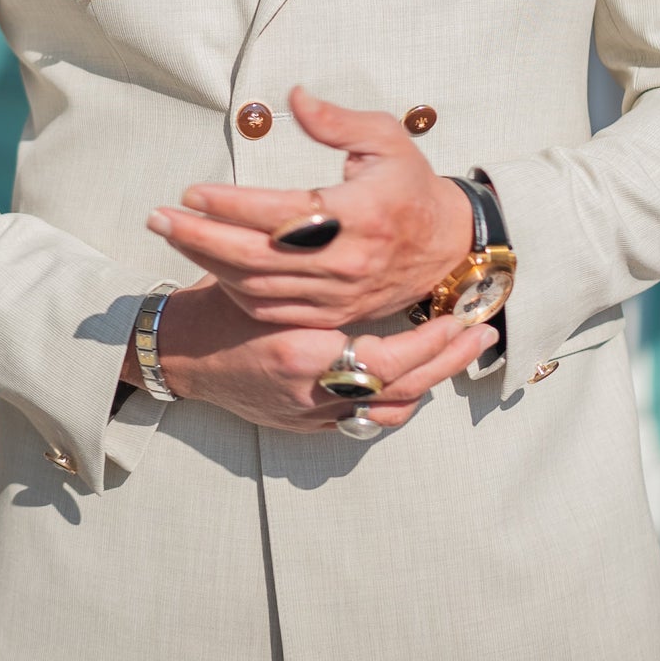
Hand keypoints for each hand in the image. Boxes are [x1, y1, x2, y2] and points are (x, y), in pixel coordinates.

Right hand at [140, 279, 496, 432]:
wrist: (180, 356)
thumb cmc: (218, 307)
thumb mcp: (263, 276)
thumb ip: (309, 268)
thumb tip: (358, 236)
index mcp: (301, 353)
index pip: (388, 357)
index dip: (430, 342)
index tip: (461, 318)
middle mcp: (310, 392)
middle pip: (400, 389)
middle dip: (445, 363)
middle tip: (480, 335)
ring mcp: (309, 414)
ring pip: (387, 412)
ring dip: (427, 384)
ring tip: (457, 354)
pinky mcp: (305, 424)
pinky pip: (364, 421)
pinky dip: (395, 401)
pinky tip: (414, 378)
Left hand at [147, 87, 473, 332]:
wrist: (449, 246)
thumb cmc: (410, 185)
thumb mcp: (386, 138)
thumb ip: (337, 120)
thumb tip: (293, 96)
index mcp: (360, 213)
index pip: (280, 213)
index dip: (230, 205)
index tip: (191, 191)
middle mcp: (346, 260)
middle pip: (256, 257)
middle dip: (199, 238)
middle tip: (157, 218)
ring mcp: (338, 294)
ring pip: (257, 288)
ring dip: (208, 263)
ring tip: (173, 235)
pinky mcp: (333, 313)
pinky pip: (272, 311)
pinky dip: (235, 292)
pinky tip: (210, 266)